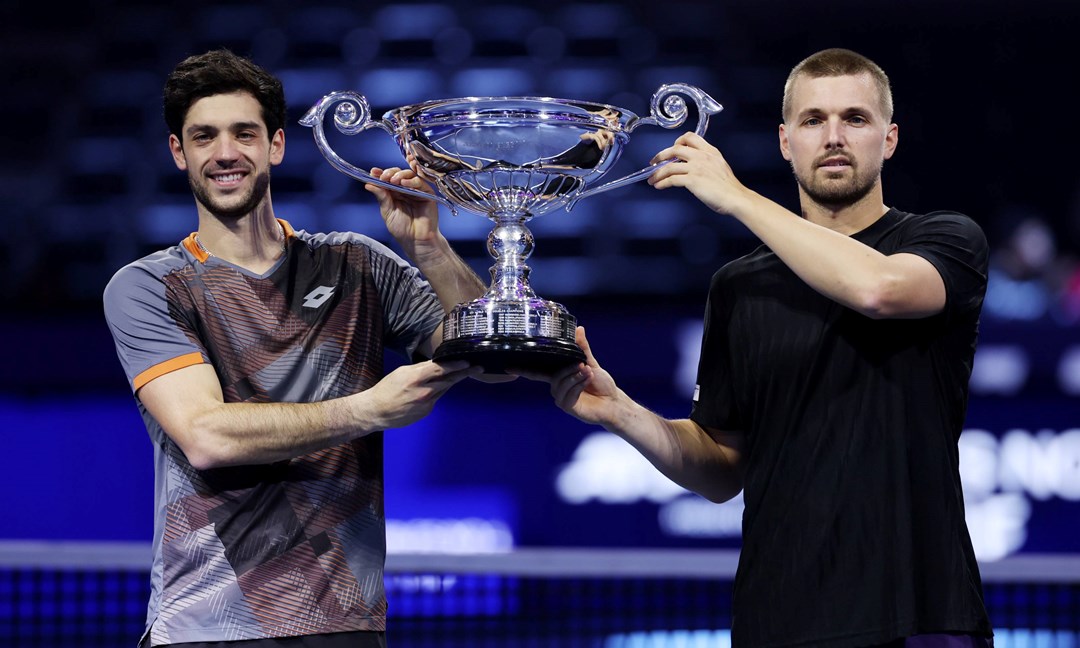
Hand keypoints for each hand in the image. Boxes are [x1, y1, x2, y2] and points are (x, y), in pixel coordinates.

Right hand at [363, 359, 480, 429]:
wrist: (376, 411)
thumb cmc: (386, 389)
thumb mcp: (402, 372)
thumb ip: (421, 368)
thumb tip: (436, 363)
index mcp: (416, 378)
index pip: (442, 369)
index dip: (457, 365)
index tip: (468, 362)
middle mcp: (424, 392)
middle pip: (449, 380)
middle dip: (464, 373)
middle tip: (477, 367)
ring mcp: (426, 404)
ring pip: (443, 389)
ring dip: (450, 382)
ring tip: (459, 374)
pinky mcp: (426, 412)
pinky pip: (436, 399)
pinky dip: (436, 392)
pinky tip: (428, 391)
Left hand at [365, 166, 439, 246]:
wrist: (416, 241)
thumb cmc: (402, 229)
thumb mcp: (387, 212)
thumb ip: (381, 197)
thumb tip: (369, 184)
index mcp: (394, 193)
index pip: (387, 178)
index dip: (380, 173)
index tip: (373, 172)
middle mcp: (405, 189)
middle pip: (398, 173)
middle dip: (390, 173)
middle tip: (384, 177)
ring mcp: (416, 190)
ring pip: (409, 174)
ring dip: (400, 174)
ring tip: (393, 180)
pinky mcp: (427, 193)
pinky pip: (420, 182)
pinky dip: (412, 180)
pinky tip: (404, 183)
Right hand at [511, 326, 619, 425]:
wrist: (613, 401)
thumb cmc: (601, 384)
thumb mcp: (591, 362)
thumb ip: (582, 348)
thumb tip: (579, 328)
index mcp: (559, 376)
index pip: (537, 372)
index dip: (523, 369)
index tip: (508, 366)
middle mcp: (557, 387)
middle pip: (552, 376)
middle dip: (567, 369)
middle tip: (582, 365)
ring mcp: (562, 398)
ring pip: (560, 384)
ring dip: (574, 377)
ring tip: (587, 372)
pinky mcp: (568, 407)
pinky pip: (567, 395)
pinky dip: (577, 385)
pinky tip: (587, 380)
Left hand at [647, 132, 751, 215]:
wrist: (736, 198)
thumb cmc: (729, 187)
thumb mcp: (719, 166)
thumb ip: (706, 162)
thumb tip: (691, 165)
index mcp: (710, 151)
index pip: (690, 137)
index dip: (677, 141)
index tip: (671, 149)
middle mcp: (702, 156)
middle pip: (675, 149)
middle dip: (661, 155)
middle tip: (653, 162)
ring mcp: (697, 167)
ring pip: (669, 166)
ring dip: (657, 173)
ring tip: (652, 179)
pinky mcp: (692, 180)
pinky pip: (671, 179)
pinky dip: (662, 182)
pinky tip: (659, 186)